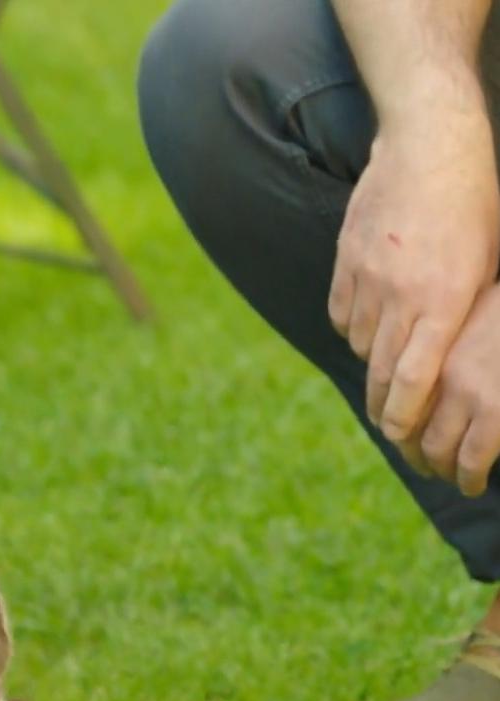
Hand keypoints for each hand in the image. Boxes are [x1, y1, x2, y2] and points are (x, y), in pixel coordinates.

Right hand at [328, 110, 499, 465]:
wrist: (429, 140)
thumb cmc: (477, 200)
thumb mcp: (493, 259)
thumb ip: (471, 314)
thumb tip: (456, 363)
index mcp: (445, 297)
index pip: (412, 377)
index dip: (402, 414)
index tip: (398, 433)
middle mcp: (400, 293)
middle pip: (379, 369)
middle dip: (383, 402)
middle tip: (389, 423)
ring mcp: (367, 277)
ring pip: (360, 343)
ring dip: (372, 359)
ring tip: (386, 363)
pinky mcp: (345, 262)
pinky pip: (342, 314)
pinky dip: (355, 326)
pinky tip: (372, 321)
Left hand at [414, 284, 499, 495]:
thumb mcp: (470, 319)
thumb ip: (447, 349)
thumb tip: (429, 383)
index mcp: (428, 350)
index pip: (394, 401)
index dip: (396, 426)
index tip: (401, 437)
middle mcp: (437, 372)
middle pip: (406, 430)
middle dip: (413, 455)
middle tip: (425, 466)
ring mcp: (466, 393)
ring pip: (435, 450)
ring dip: (439, 470)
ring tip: (449, 477)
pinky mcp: (495, 411)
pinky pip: (471, 459)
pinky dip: (468, 479)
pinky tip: (472, 485)